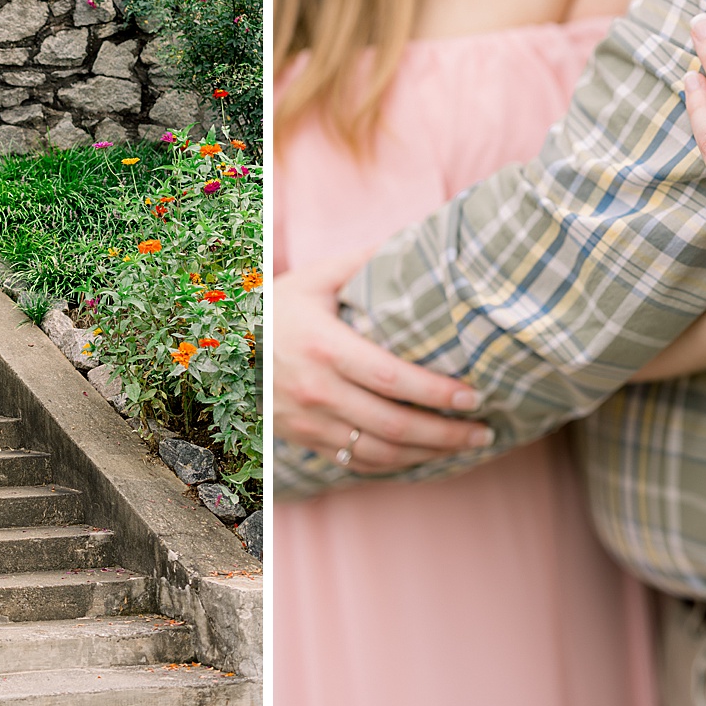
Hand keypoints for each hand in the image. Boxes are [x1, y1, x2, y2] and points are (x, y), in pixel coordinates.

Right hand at [275, 249, 491, 473]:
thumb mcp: (315, 278)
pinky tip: (424, 458)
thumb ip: (365, 261)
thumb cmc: (276, 307)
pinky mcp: (304, 439)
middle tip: (484, 430)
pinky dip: (396, 467)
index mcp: (324, 347)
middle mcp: (316, 390)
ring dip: (428, 455)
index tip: (475, 396)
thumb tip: (421, 239)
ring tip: (465, 446)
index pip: (392, 379)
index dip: (437, 394)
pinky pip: (356, 463)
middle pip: (394, 425)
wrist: (221, 345)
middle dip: (447, 433)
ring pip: (379, 453)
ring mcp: (308, 421)